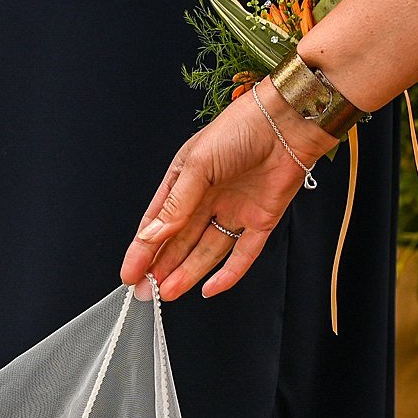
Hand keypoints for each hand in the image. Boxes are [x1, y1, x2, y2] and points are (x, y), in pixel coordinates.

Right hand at [119, 80, 337, 300]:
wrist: (288, 123)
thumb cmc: (239, 130)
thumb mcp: (197, 165)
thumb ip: (176, 204)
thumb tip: (151, 236)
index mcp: (185, 180)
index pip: (157, 222)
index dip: (142, 249)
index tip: (129, 273)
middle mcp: (208, 199)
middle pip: (180, 241)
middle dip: (162, 267)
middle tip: (146, 292)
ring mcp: (234, 211)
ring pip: (206, 251)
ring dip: (187, 272)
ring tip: (168, 293)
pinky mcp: (261, 221)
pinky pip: (243, 254)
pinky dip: (228, 274)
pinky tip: (209, 289)